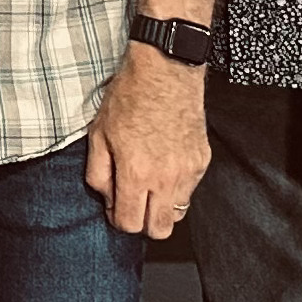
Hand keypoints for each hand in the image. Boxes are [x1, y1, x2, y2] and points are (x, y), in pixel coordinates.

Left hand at [83, 42, 210, 238]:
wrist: (165, 71)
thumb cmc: (128, 98)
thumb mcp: (98, 134)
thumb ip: (98, 174)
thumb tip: (107, 199)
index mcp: (136, 172)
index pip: (129, 223)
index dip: (118, 220)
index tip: (114, 207)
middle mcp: (166, 178)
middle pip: (159, 230)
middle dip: (142, 223)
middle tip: (132, 202)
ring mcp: (188, 171)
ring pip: (177, 213)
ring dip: (160, 207)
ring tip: (148, 184)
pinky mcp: (202, 161)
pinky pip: (189, 190)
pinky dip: (175, 187)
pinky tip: (163, 166)